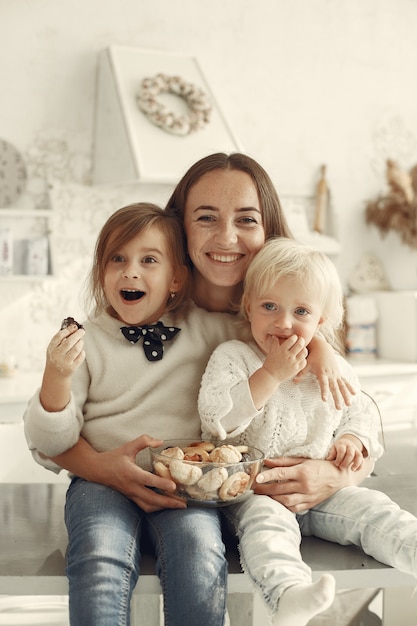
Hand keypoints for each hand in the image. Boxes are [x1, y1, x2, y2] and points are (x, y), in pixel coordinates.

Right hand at [46, 324, 84, 376]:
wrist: (55, 374)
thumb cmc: (56, 356)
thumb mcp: (54, 347)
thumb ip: (61, 338)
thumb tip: (73, 327)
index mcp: (51, 348)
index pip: (59, 336)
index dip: (68, 330)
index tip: (75, 327)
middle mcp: (57, 355)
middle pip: (69, 342)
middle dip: (77, 335)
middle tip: (82, 331)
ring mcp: (64, 362)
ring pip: (76, 349)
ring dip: (80, 343)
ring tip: (80, 341)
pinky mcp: (72, 367)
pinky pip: (81, 357)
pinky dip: (82, 352)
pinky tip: (80, 351)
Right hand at [51, 434, 186, 512]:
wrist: (96, 470)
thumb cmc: (113, 457)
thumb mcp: (128, 447)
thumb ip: (144, 441)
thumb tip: (160, 442)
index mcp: (131, 473)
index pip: (148, 480)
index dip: (161, 484)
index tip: (174, 486)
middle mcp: (131, 487)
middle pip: (151, 499)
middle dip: (168, 503)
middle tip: (183, 504)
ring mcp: (130, 494)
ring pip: (148, 506)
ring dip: (163, 508)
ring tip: (177, 506)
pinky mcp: (130, 498)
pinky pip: (144, 506)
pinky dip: (156, 507)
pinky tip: (165, 505)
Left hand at [254, 455, 371, 512]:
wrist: (338, 477)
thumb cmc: (320, 466)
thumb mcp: (303, 460)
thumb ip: (284, 461)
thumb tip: (267, 461)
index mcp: (303, 471)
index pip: (281, 473)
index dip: (268, 475)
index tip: (257, 477)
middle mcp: (305, 485)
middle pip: (280, 488)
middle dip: (265, 489)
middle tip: (254, 488)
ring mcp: (307, 497)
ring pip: (285, 500)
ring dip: (272, 498)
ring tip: (262, 495)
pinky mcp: (309, 504)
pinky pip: (293, 508)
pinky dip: (283, 506)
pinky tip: (276, 502)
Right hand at [263, 335, 307, 381]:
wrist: (271, 375)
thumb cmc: (270, 363)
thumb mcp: (271, 351)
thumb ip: (274, 343)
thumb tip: (275, 336)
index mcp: (282, 350)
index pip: (292, 340)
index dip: (294, 337)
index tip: (294, 337)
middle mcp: (288, 356)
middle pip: (300, 345)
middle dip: (301, 340)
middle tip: (301, 340)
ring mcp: (293, 363)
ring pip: (304, 352)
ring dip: (304, 349)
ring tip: (302, 348)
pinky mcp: (296, 369)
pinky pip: (304, 361)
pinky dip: (303, 358)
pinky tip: (300, 357)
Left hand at [294, 335, 354, 408]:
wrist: (323, 348)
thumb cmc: (313, 357)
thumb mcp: (306, 364)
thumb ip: (301, 373)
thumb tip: (294, 381)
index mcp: (322, 373)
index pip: (323, 384)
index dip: (324, 392)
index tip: (325, 400)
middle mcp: (331, 374)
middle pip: (334, 388)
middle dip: (337, 398)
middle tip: (339, 408)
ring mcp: (336, 374)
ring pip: (342, 386)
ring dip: (346, 395)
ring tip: (349, 405)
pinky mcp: (338, 374)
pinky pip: (345, 382)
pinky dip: (350, 387)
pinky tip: (355, 394)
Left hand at [327, 436, 363, 470]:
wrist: (346, 442)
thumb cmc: (337, 448)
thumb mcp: (333, 448)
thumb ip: (331, 454)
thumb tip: (328, 459)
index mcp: (342, 444)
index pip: (342, 450)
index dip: (339, 458)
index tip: (336, 464)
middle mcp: (350, 446)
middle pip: (350, 453)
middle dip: (346, 462)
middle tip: (341, 468)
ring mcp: (356, 450)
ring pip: (359, 456)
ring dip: (356, 463)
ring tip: (352, 470)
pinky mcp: (360, 454)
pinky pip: (362, 460)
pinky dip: (360, 466)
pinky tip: (355, 470)